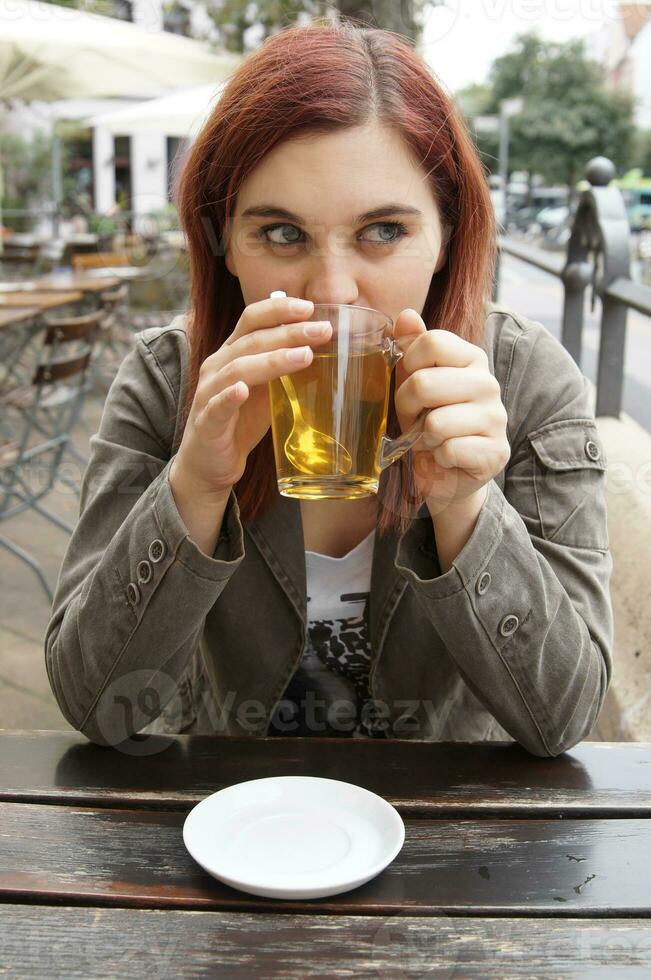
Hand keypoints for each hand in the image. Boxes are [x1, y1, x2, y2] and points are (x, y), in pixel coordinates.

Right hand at [170, 295, 331, 498]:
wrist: (209, 463)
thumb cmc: (240, 422)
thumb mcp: (266, 390)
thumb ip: (283, 368)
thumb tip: (320, 348)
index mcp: (232, 353)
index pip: (251, 320)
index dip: (278, 309)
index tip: (310, 307)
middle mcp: (217, 367)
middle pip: (251, 341)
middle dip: (288, 333)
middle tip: (321, 331)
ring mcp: (208, 394)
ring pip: (237, 369)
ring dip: (272, 360)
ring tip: (303, 356)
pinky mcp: (206, 423)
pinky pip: (216, 406)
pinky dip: (229, 396)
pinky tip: (242, 391)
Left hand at [393, 309, 509, 516]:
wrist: (451, 472)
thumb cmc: (431, 422)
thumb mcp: (416, 383)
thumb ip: (411, 349)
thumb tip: (405, 315)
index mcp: (471, 358)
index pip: (430, 342)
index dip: (407, 368)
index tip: (410, 388)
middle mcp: (488, 383)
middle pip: (424, 383)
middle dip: (408, 408)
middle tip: (416, 421)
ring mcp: (496, 418)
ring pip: (435, 423)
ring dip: (423, 438)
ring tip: (432, 440)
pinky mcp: (494, 451)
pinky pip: (448, 450)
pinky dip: (438, 459)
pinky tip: (446, 457)